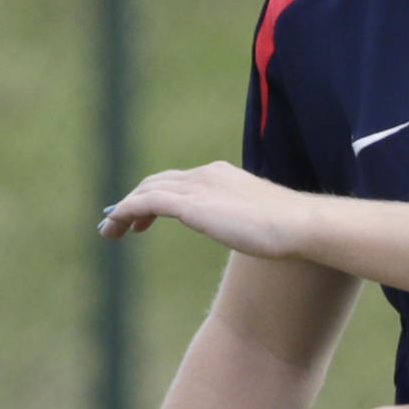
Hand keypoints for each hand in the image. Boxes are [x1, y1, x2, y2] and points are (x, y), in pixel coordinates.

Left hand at [98, 161, 308, 258]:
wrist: (298, 225)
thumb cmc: (290, 230)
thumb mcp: (263, 223)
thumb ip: (247, 222)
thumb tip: (251, 234)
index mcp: (223, 176)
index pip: (181, 181)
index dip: (157, 195)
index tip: (144, 215)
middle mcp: (206, 174)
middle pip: (158, 182)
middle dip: (134, 200)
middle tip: (119, 222)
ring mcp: (197, 187)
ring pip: (146, 191)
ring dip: (123, 209)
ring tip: (109, 231)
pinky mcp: (189, 204)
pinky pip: (144, 202)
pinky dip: (124, 211)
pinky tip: (115, 226)